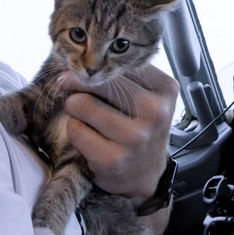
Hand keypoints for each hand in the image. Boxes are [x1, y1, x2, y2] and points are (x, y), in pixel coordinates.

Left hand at [63, 63, 178, 203]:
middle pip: (100, 82)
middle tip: (68, 85)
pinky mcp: (113, 159)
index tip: (84, 68)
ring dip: (73, 107)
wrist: (146, 173)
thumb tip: (81, 61)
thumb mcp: (147, 96)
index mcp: (165, 90)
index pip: (121, 65)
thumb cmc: (140, 126)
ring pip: (81, 104)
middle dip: (78, 83)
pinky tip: (87, 136)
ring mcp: (134, 138)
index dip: (97, 66)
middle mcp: (154, 113)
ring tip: (83, 115)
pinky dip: (74, 129)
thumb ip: (124, 76)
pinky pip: (75, 130)